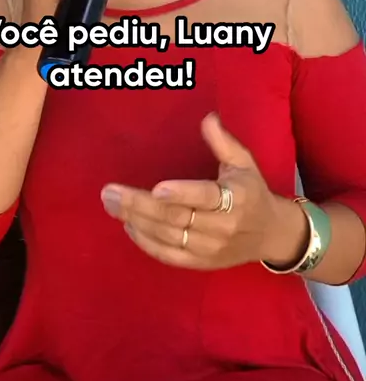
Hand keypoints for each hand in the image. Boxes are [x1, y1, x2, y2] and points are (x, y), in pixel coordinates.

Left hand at [100, 113, 308, 269]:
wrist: (271, 234)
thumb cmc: (252, 192)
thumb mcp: (243, 163)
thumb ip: (223, 142)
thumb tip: (208, 118)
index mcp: (236, 198)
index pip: (205, 197)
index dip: (181, 193)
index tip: (156, 189)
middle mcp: (222, 226)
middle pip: (176, 217)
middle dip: (139, 205)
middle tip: (110, 193)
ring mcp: (210, 248)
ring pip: (168, 236)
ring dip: (136, 220)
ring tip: (111, 204)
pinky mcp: (201, 262)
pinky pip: (169, 255)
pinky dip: (146, 242)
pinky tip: (128, 225)